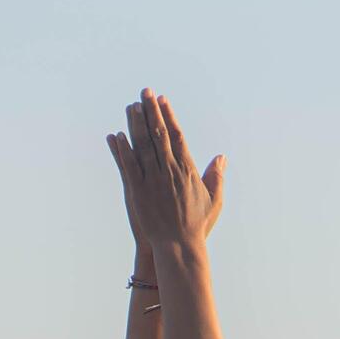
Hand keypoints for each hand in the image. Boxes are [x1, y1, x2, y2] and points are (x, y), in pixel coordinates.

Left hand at [107, 89, 224, 255]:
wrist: (179, 246)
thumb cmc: (197, 225)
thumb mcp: (213, 200)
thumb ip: (215, 176)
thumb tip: (221, 157)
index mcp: (187, 170)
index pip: (177, 136)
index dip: (169, 116)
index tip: (164, 100)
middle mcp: (169, 171)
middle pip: (158, 135)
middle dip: (151, 112)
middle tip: (145, 92)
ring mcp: (153, 180)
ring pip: (143, 146)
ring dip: (136, 125)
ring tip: (131, 106)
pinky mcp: (138, 192)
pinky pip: (129, 167)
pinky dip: (123, 150)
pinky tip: (118, 135)